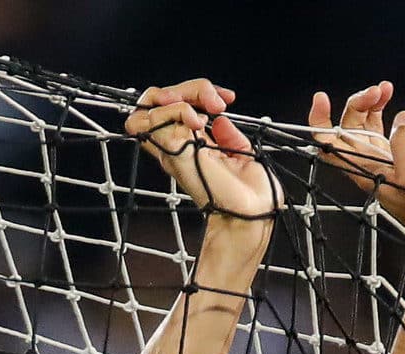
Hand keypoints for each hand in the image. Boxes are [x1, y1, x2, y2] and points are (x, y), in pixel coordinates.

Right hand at [126, 79, 279, 223]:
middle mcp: (177, 146)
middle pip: (158, 99)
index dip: (199, 92)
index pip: (177, 106)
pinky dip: (180, 109)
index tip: (227, 99)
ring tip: (207, 112)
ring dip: (181, 96)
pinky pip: (159, 116)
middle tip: (214, 102)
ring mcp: (172, 149)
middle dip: (187, 88)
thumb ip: (228, 136)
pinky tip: (201, 123)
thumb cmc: (251, 197)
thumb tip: (219, 120)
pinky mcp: (174, 152)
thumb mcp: (242, 154)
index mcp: (192, 146)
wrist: (253, 214)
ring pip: (151, 104)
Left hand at [308, 82, 404, 259]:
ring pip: (364, 126)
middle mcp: (368, 166)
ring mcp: (384, 162)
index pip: (328, 145)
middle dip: (357, 104)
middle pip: (347, 128)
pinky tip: (391, 100)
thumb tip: (402, 118)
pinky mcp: (401, 160)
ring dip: (369, 104)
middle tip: (378, 90)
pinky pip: (383, 131)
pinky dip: (384, 112)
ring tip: (385, 89)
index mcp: (363, 172)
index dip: (320, 121)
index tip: (322, 97)